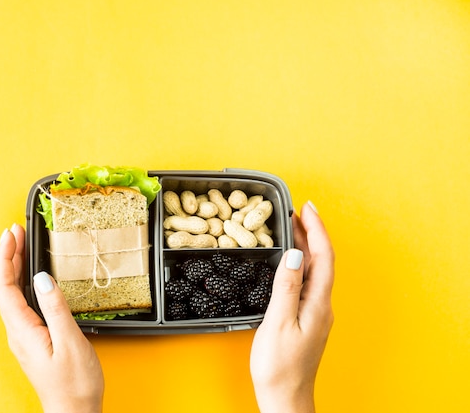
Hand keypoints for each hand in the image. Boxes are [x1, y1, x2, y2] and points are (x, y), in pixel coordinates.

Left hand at [0, 224, 103, 412]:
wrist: (74, 412)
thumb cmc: (74, 384)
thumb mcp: (69, 342)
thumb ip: (55, 308)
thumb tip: (43, 278)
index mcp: (23, 330)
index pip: (4, 286)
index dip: (5, 257)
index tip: (11, 235)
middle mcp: (18, 332)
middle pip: (5, 287)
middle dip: (8, 256)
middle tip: (16, 231)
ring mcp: (24, 336)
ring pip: (12, 294)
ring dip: (14, 267)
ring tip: (22, 246)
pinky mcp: (34, 338)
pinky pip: (22, 303)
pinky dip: (24, 282)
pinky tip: (32, 277)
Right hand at [250, 202, 334, 412]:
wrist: (285, 398)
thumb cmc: (279, 367)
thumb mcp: (277, 323)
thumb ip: (287, 287)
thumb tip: (295, 254)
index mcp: (318, 303)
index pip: (323, 256)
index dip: (317, 229)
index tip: (307, 207)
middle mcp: (322, 305)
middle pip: (321, 260)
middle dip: (311, 232)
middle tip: (295, 210)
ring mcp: (316, 312)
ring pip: (315, 270)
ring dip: (305, 246)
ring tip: (291, 228)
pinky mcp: (307, 318)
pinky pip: (308, 281)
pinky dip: (300, 263)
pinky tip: (289, 261)